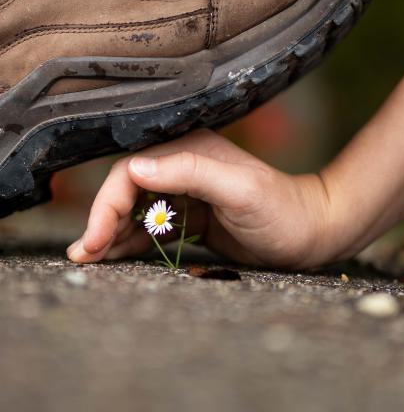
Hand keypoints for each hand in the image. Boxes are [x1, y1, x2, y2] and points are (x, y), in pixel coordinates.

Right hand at [67, 129, 334, 268]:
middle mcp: (182, 167)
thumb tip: (136, 169)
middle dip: (103, 222)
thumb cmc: (282, 211)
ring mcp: (186, 192)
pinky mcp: (191, 215)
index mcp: (188, 151)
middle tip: (84, 255)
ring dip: (112, 234)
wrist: (312, 232)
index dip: (107, 205)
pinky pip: (153, 227)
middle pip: (127, 191)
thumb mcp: (240, 190)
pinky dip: (132, 241)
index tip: (95, 240)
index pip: (131, 173)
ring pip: (136, 210)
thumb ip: (191, 174)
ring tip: (91, 259)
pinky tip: (116, 256)